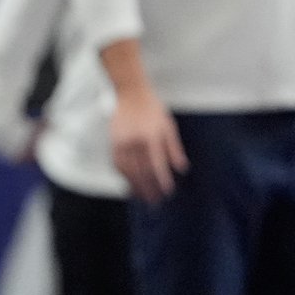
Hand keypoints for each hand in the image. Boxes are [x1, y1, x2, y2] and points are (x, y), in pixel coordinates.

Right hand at [109, 84, 187, 202]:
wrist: (130, 93)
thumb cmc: (152, 108)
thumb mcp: (168, 126)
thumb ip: (174, 148)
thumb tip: (181, 168)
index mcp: (152, 137)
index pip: (157, 165)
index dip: (162, 180)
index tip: (167, 192)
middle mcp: (136, 141)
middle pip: (142, 171)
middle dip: (149, 188)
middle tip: (154, 201)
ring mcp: (122, 141)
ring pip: (127, 170)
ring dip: (134, 185)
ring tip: (141, 196)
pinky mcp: (113, 141)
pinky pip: (116, 163)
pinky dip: (122, 175)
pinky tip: (128, 182)